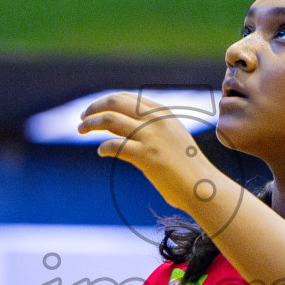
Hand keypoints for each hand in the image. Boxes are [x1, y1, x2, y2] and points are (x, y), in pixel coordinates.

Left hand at [78, 92, 217, 212]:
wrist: (202, 186)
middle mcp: (156, 120)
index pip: (127, 97)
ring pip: (110, 120)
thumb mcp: (173, 136)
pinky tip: (101, 151)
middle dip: (94, 108)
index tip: (94, 110)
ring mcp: (151, 137)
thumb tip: (128, 124)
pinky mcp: (147, 156)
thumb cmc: (186, 166)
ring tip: (81, 130)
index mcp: (162, 112)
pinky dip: (104, 147)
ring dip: (90, 124)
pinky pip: (115, 145)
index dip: (106, 101)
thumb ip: (154, 127)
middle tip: (82, 118)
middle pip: (115, 102)